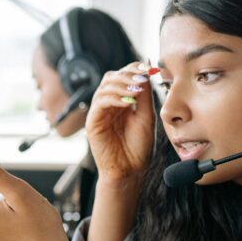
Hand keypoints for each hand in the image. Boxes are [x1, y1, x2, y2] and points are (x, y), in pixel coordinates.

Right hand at [85, 61, 155, 183]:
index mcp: (122, 101)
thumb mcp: (146, 116)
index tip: (148, 70)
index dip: (134, 69)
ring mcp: (100, 112)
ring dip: (121, 85)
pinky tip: (127, 103)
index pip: (123, 76)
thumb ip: (144, 95)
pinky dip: (114, 98)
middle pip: (111, 77)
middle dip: (127, 75)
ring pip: (104, 86)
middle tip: (141, 80)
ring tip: (136, 92)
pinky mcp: (93, 122)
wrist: (130, 170)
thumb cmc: (138, 147)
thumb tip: (144, 73)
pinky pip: (100, 102)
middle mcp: (109, 105)